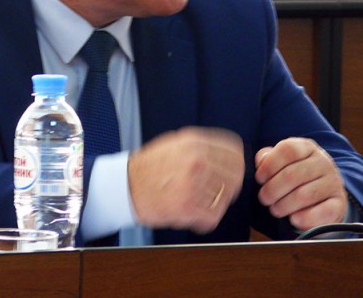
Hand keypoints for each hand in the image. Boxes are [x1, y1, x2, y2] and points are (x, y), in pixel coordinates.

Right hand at [127, 126, 244, 233]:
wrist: (126, 186)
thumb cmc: (149, 166)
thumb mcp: (175, 143)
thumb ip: (202, 146)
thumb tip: (229, 154)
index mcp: (195, 142)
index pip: (234, 153)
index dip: (236, 164)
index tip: (232, 172)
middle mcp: (197, 160)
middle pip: (235, 175)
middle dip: (229, 185)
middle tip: (218, 192)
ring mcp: (193, 184)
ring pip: (225, 197)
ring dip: (216, 203)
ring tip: (202, 203)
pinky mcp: (188, 207)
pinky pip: (213, 216)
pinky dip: (206, 219)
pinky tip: (195, 215)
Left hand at [254, 137, 346, 230]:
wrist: (323, 195)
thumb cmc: (295, 178)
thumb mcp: (281, 163)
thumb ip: (268, 159)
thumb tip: (261, 161)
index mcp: (306, 147)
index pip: (287, 150)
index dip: (269, 165)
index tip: (259, 179)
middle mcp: (323, 162)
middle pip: (292, 174)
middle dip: (272, 190)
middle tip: (264, 199)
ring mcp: (333, 182)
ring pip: (304, 195)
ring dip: (284, 205)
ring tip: (275, 209)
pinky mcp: (339, 203)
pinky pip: (322, 212)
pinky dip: (304, 218)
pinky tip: (294, 219)